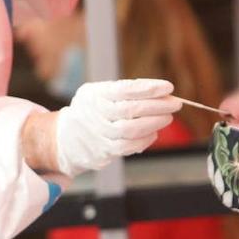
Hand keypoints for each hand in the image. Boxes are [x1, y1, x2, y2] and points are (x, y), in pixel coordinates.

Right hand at [54, 79, 179, 176]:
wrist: (64, 139)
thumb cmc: (89, 111)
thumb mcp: (98, 93)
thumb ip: (123, 91)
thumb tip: (159, 92)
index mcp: (95, 95)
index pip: (125, 89)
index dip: (149, 88)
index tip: (168, 87)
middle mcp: (96, 113)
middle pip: (131, 110)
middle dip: (158, 106)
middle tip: (175, 103)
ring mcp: (99, 134)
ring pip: (132, 130)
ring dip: (154, 123)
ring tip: (167, 117)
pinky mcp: (103, 151)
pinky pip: (128, 147)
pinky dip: (145, 140)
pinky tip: (154, 133)